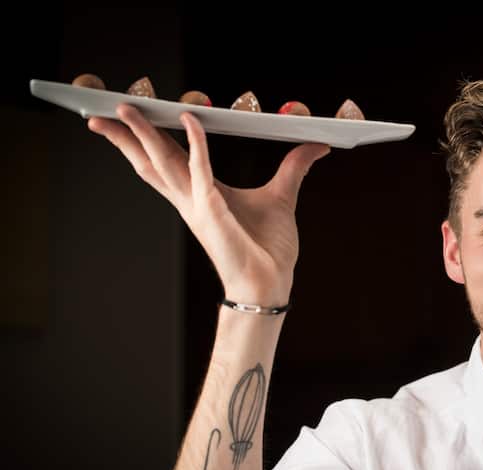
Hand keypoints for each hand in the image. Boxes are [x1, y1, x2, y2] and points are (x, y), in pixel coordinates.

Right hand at [87, 103, 333, 304]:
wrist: (270, 283)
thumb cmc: (269, 250)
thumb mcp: (283, 196)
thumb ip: (294, 167)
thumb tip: (316, 146)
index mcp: (200, 196)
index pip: (167, 161)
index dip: (145, 140)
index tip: (128, 118)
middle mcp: (191, 200)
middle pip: (151, 161)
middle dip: (126, 135)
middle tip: (102, 110)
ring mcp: (197, 206)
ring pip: (163, 163)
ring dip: (144, 134)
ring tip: (128, 109)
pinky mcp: (212, 212)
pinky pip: (201, 171)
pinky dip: (197, 145)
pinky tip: (191, 120)